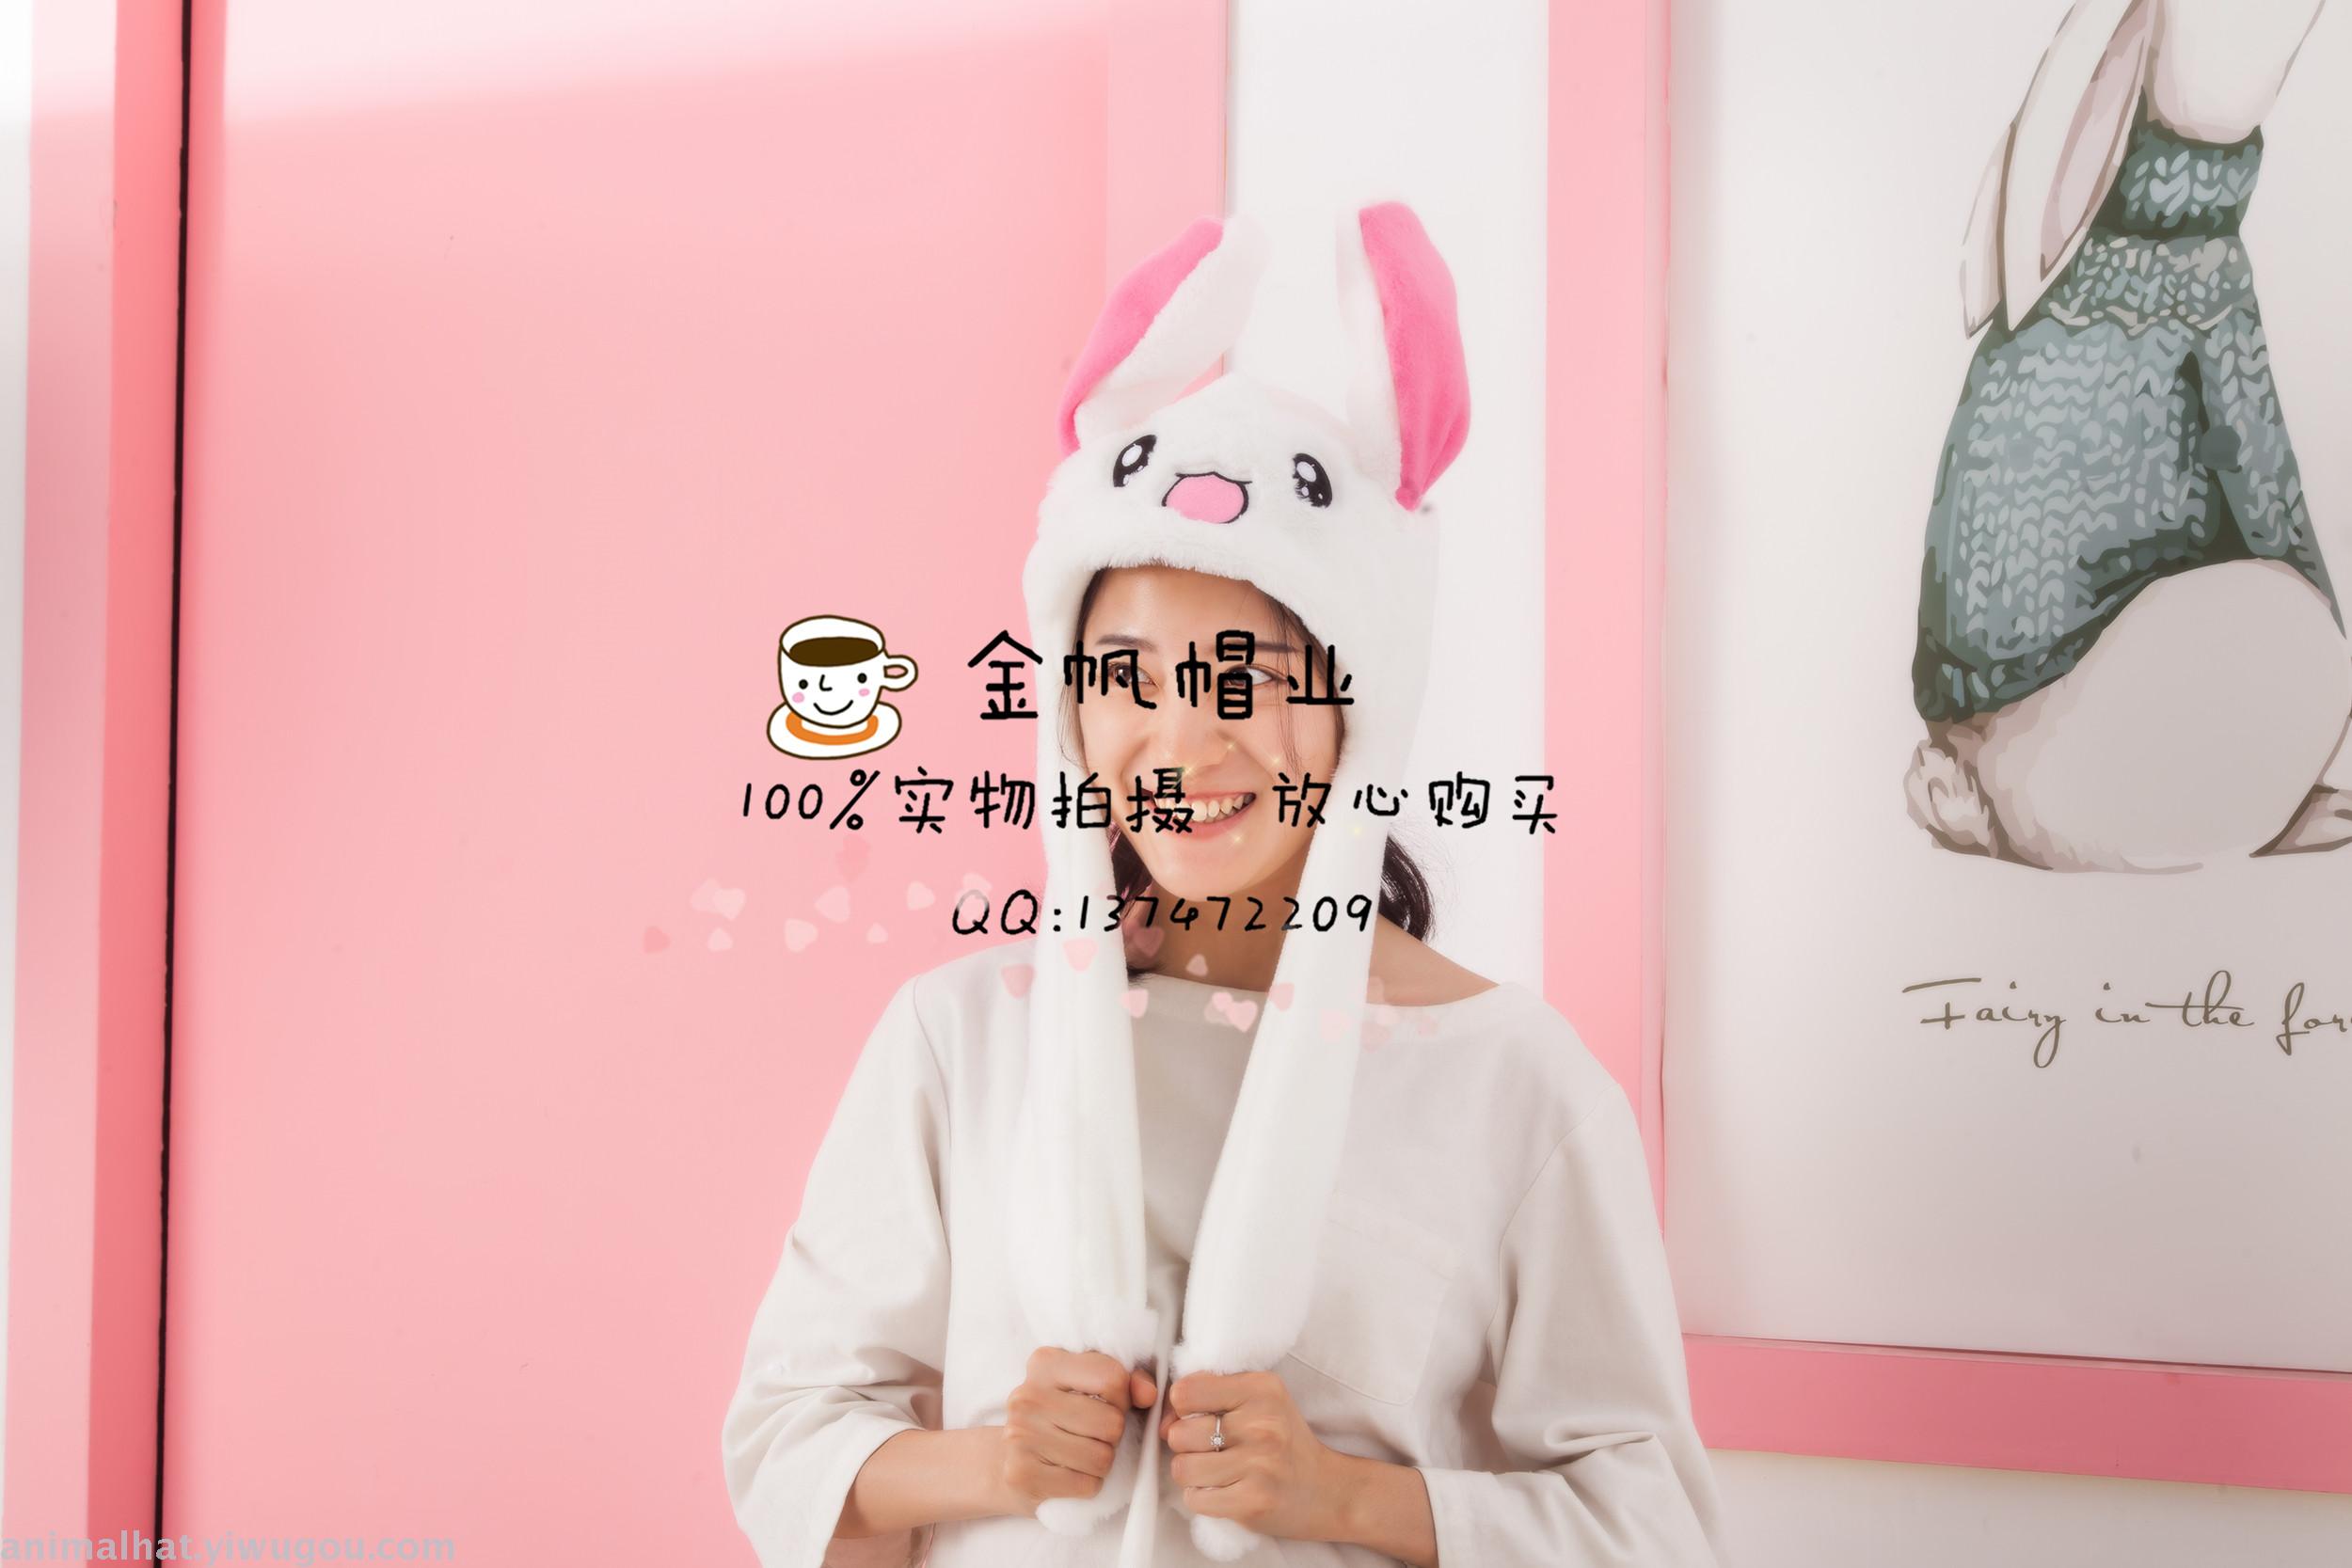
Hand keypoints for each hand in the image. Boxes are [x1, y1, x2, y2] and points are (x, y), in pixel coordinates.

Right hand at [992, 1348, 1158, 1512]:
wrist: (1004, 1460)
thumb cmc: (1060, 1418)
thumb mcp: (1090, 1387)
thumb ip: (1128, 1381)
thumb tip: (1149, 1394)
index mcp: (1045, 1363)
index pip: (1112, 1378)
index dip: (1122, 1398)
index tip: (1107, 1404)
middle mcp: (1027, 1396)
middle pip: (1111, 1422)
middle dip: (1112, 1434)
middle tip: (1091, 1434)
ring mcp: (1020, 1436)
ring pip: (1102, 1458)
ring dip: (1101, 1462)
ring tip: (1080, 1454)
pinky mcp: (1022, 1474)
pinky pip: (1087, 1485)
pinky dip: (1088, 1484)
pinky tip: (1068, 1473)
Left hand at [1157, 1369, 1354, 1541]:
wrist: (1330, 1491)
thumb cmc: (1285, 1444)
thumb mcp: (1260, 1401)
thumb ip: (1212, 1396)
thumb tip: (1163, 1422)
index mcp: (1262, 1388)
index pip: (1185, 1392)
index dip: (1181, 1409)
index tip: (1198, 1419)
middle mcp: (1262, 1423)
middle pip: (1179, 1433)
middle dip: (1186, 1445)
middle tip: (1212, 1451)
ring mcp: (1259, 1464)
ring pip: (1182, 1467)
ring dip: (1192, 1475)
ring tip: (1216, 1472)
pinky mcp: (1253, 1500)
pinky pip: (1195, 1498)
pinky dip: (1202, 1498)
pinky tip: (1225, 1491)